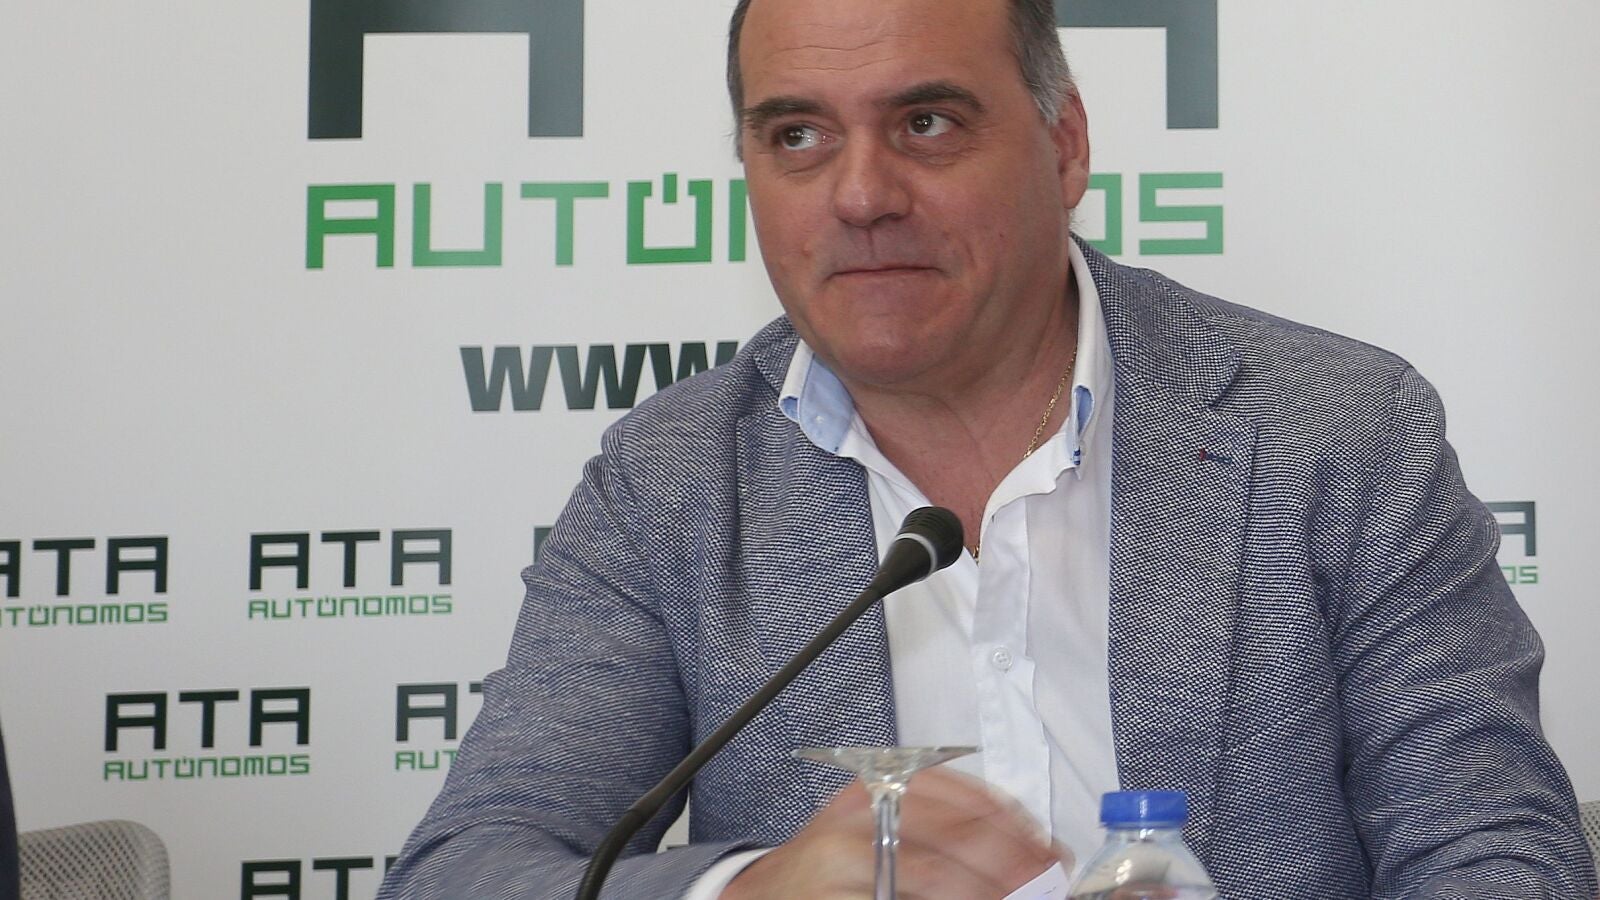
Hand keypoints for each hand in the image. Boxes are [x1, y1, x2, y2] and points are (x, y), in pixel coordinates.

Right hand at [721, 766, 1066, 898]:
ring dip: (987, 889)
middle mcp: (858, 816)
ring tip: (1021, 898)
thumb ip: (942, 831)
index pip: (957, 794)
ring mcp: (843, 859)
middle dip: (1011, 860)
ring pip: (934, 873)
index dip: (1011, 821)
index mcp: (876, 787)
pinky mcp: (837, 896)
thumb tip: (1023, 852)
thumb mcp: (881, 828)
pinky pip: (903, 899)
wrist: (766, 895)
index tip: (1047, 846)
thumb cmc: (832, 869)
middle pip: (953, 832)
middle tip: (1047, 878)